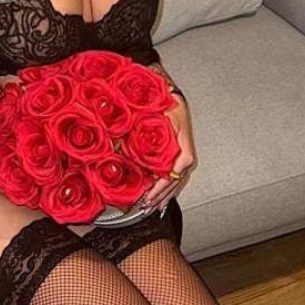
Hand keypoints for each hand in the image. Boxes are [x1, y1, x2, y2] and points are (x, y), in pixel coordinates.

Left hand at [140, 96, 195, 214]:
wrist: (174, 96)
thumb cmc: (166, 104)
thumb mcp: (155, 115)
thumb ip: (141, 132)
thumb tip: (118, 145)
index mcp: (182, 145)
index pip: (175, 171)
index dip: (163, 185)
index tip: (151, 193)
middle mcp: (185, 153)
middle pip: (176, 181)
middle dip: (161, 196)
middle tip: (147, 206)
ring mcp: (184, 156)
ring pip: (177, 182)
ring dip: (165, 196)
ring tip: (153, 208)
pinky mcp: (180, 157)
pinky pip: (176, 178)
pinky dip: (168, 190)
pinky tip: (163, 200)